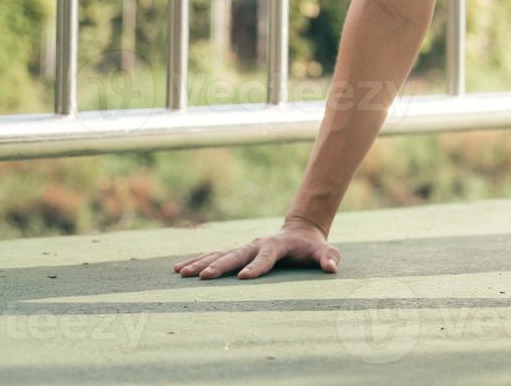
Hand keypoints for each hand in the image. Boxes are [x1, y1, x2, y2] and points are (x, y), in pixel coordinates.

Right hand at [172, 218, 340, 279]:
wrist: (300, 231)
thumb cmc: (312, 247)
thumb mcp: (324, 251)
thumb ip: (328, 258)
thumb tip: (332, 268)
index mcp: (276, 245)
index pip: (266, 257)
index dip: (256, 267)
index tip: (243, 278)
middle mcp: (256, 244)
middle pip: (236, 255)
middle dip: (220, 266)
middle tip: (203, 276)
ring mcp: (244, 247)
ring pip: (220, 254)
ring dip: (200, 262)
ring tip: (182, 273)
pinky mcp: (236, 252)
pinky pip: (214, 255)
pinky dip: (196, 260)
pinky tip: (178, 269)